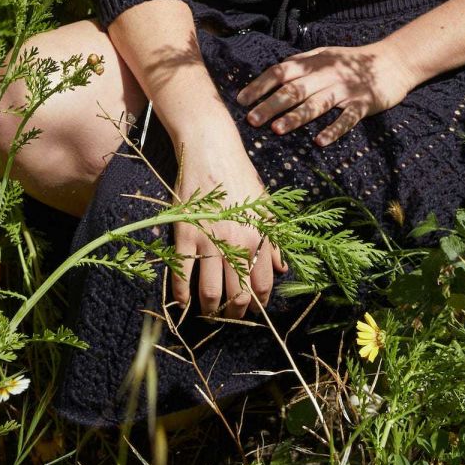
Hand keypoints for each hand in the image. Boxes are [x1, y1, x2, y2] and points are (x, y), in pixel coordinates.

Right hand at [168, 116, 286, 321]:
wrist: (211, 148)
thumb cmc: (240, 175)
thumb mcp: (265, 204)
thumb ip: (274, 238)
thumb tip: (283, 268)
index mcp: (259, 235)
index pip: (262, 284)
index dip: (258, 304)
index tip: (252, 310)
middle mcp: (236, 241)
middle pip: (237, 295)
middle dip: (233, 313)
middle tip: (228, 316)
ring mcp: (209, 239)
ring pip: (209, 291)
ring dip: (209, 309)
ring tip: (208, 312)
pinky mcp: (184, 233)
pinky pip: (182, 274)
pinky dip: (181, 294)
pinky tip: (183, 301)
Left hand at [236, 41, 414, 146]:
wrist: (392, 61)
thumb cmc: (352, 62)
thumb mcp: (324, 55)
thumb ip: (301, 63)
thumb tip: (272, 75)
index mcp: (314, 62)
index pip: (281, 71)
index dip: (260, 85)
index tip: (241, 100)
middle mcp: (327, 73)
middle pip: (294, 89)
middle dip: (271, 104)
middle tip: (251, 120)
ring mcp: (346, 89)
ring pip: (317, 103)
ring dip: (296, 117)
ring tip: (277, 130)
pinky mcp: (364, 103)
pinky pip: (347, 118)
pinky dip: (334, 129)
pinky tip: (320, 142)